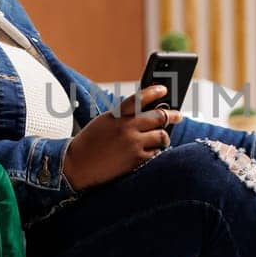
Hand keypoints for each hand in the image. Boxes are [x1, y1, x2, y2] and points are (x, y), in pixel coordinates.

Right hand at [62, 85, 180, 189]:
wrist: (77, 166)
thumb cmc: (91, 142)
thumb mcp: (105, 122)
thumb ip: (124, 117)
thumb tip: (150, 113)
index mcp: (117, 115)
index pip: (140, 98)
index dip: (154, 91)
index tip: (164, 89)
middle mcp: (126, 127)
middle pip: (159, 116)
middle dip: (172, 115)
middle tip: (178, 114)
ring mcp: (132, 144)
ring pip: (162, 136)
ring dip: (165, 136)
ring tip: (164, 137)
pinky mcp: (135, 160)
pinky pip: (155, 153)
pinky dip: (155, 152)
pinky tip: (153, 151)